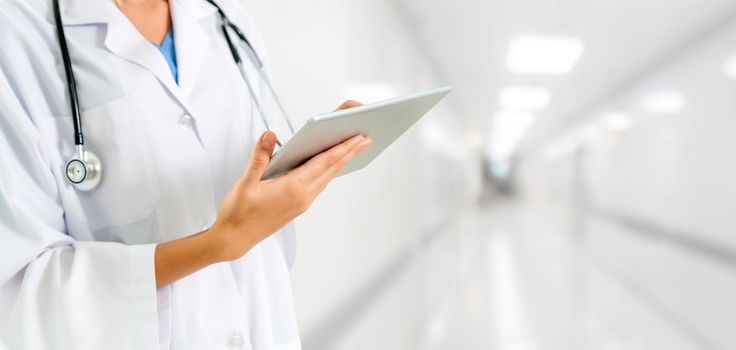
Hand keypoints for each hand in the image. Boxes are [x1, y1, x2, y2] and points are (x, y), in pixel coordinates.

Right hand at [154, 100, 369, 288]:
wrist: (233, 239)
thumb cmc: (238, 212)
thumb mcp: (245, 182)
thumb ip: (260, 157)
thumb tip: (270, 135)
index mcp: (293, 188)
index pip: (324, 162)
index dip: (343, 148)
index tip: (358, 138)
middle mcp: (303, 196)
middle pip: (331, 169)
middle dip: (348, 152)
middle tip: (365, 138)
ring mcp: (302, 203)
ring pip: (326, 178)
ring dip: (340, 162)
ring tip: (352, 149)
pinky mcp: (298, 206)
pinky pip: (318, 185)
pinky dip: (327, 172)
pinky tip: (328, 166)